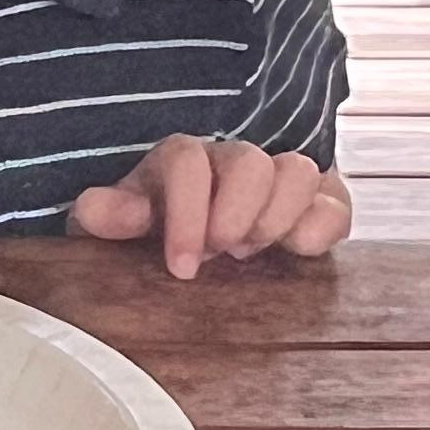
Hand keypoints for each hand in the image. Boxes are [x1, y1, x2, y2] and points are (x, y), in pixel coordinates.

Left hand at [69, 137, 352, 277]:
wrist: (192, 240)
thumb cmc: (155, 229)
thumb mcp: (123, 224)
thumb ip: (110, 215)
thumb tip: (92, 211)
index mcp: (182, 162)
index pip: (188, 162)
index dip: (188, 214)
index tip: (183, 268)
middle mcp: (232, 162)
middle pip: (250, 162)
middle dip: (237, 213)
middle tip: (222, 253)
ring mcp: (278, 180)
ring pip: (300, 171)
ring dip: (279, 215)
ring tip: (253, 253)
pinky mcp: (317, 205)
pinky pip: (336, 202)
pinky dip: (323, 225)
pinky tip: (298, 252)